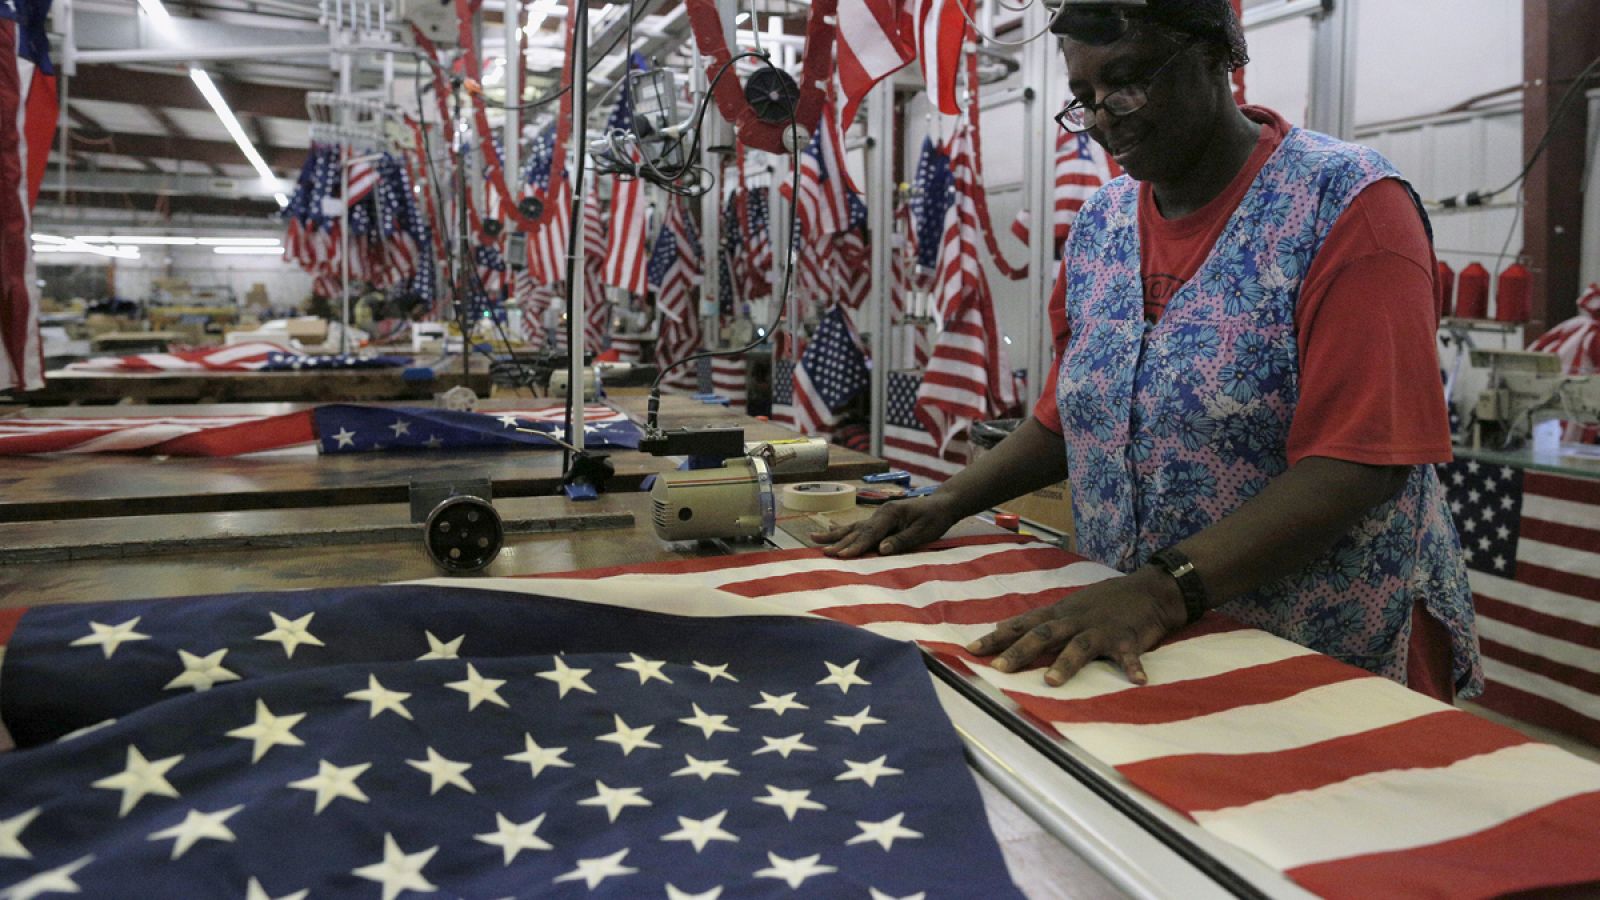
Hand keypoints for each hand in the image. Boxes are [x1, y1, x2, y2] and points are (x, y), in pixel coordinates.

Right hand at [812, 495, 958, 558]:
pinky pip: (856, 526)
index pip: (870, 534)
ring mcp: (878, 516)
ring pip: (852, 527)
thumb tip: (881, 550)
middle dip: (839, 543)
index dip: (856, 546)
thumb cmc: (935, 519)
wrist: (941, 505)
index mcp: (890, 514)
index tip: (843, 556)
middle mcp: (880, 513)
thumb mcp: (923, 532)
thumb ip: (902, 540)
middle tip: (823, 553)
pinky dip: (842, 530)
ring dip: (834, 535)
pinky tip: (830, 529)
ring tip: (813, 538)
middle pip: (856, 531)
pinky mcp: (878, 521)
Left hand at [965, 567, 1185, 685]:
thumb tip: (1002, 629)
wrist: (1147, 590)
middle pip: (1043, 634)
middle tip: (999, 668)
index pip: (1022, 624)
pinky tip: (1137, 681)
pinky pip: (1129, 655)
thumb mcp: (1067, 607)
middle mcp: (1075, 620)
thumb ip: (1039, 620)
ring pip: (1079, 646)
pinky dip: (1132, 667)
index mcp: (1060, 614)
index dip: (997, 637)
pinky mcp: (1128, 638)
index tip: (971, 649)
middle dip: (1020, 652)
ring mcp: (1101, 629)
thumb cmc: (1103, 602)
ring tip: (1051, 681)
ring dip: (1065, 663)